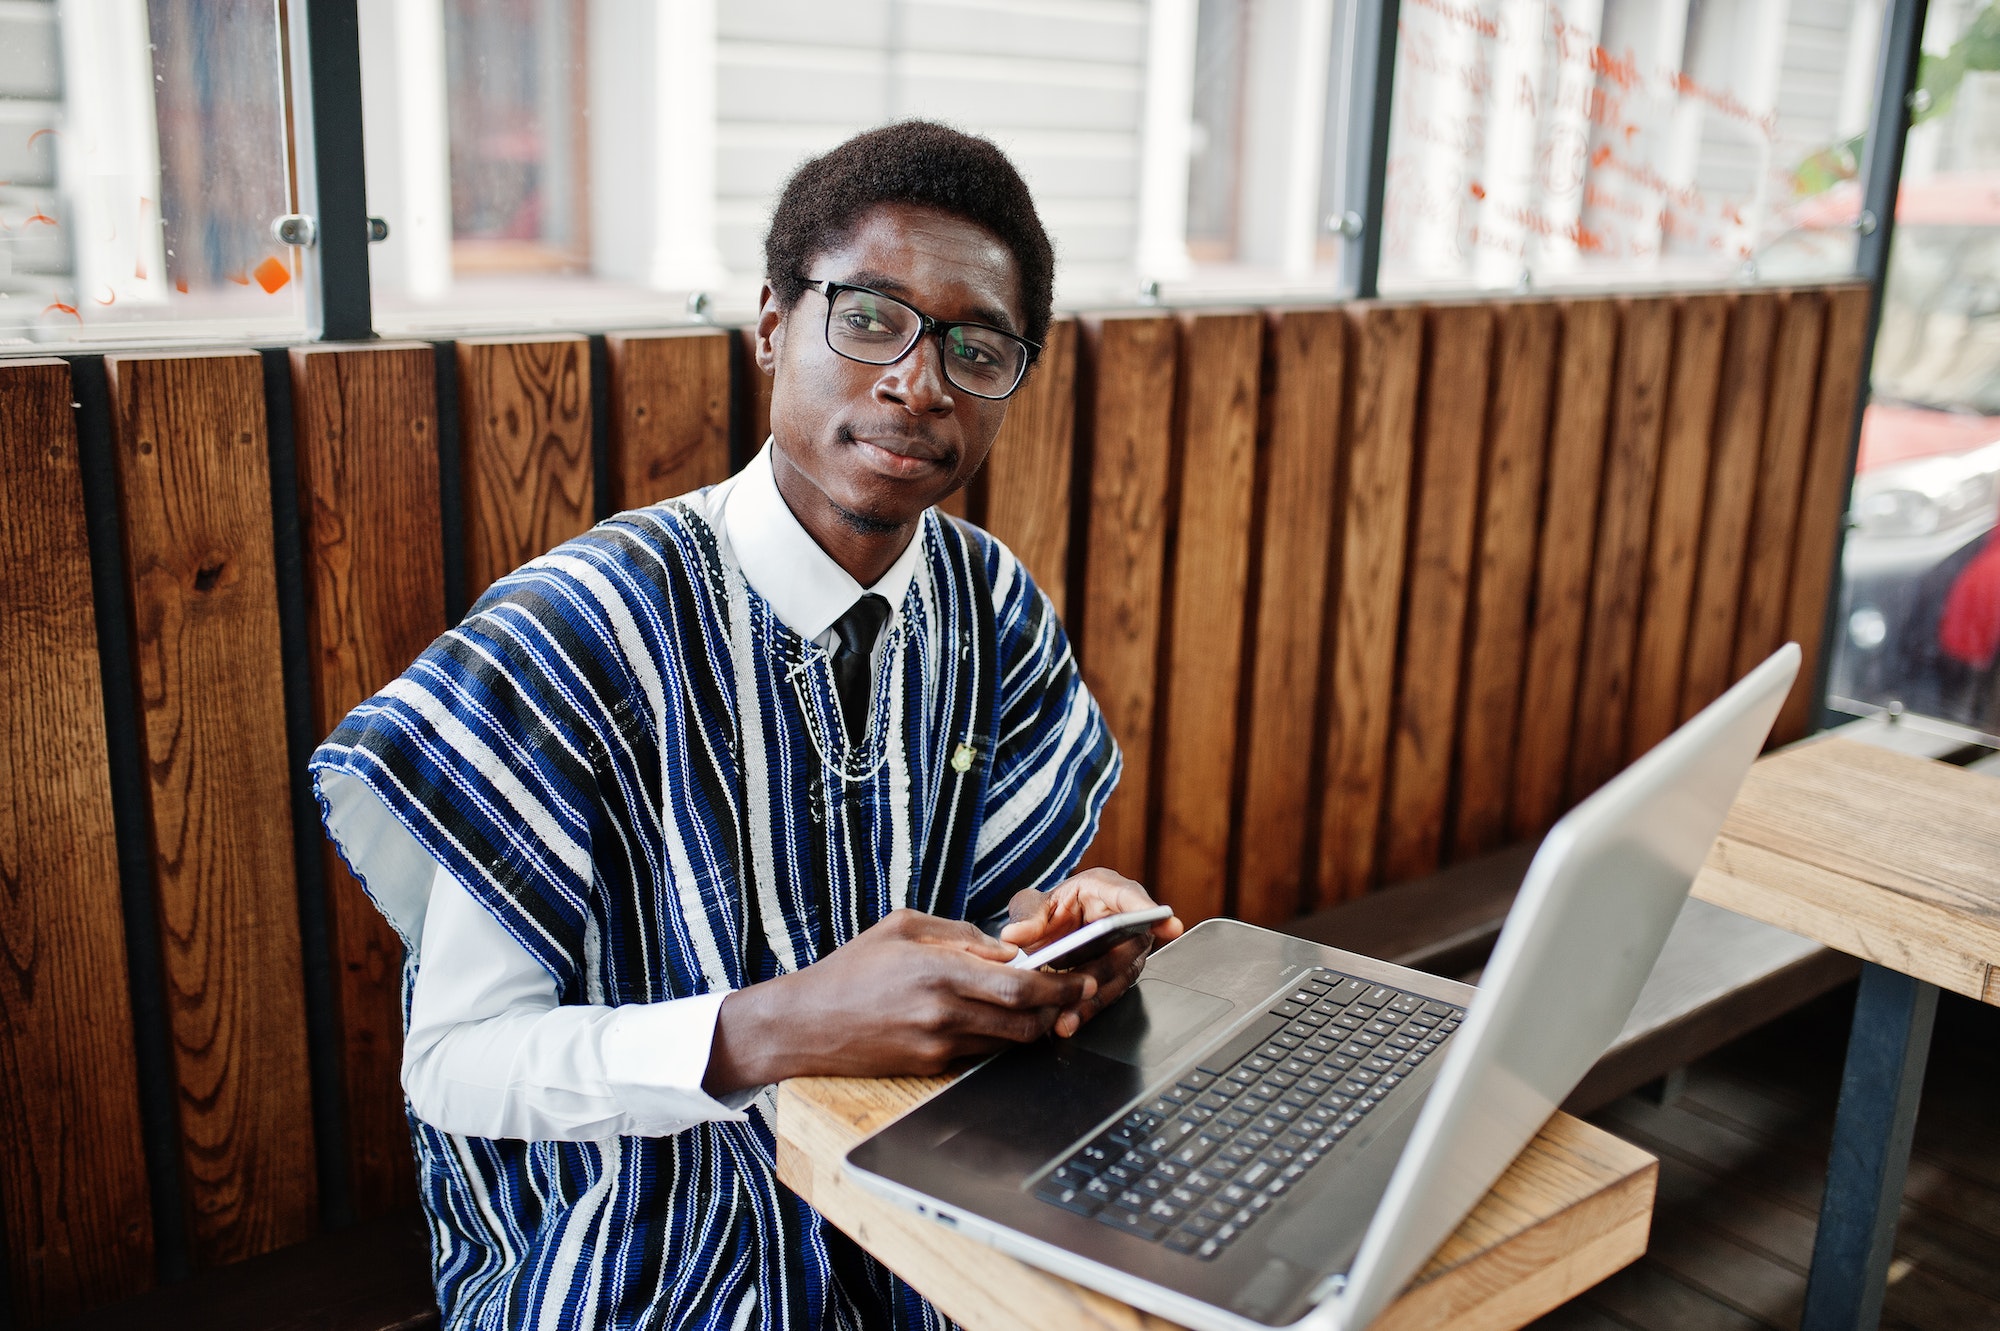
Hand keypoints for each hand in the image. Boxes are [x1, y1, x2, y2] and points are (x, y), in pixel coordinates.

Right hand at [703, 908, 1094, 1092]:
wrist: (807, 1023)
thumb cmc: (853, 968)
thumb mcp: (904, 927)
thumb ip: (960, 934)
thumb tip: (1006, 949)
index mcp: (937, 970)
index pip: (1019, 983)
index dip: (1057, 984)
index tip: (1078, 977)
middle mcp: (942, 1012)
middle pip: (1024, 1018)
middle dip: (1057, 1007)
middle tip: (1075, 994)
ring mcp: (937, 1045)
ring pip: (1008, 1040)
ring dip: (1031, 1024)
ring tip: (1040, 1003)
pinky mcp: (929, 1067)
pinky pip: (980, 1052)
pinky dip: (997, 1036)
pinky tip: (997, 1019)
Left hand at [999, 869, 1183, 1038]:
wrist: (1046, 933)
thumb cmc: (1050, 909)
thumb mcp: (1034, 904)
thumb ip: (1027, 915)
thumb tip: (1014, 935)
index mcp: (1105, 889)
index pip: (1131, 898)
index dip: (1149, 912)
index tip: (1168, 925)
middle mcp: (1123, 921)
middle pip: (1126, 946)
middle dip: (1104, 970)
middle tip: (1086, 985)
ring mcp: (1124, 952)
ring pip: (1118, 977)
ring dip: (1093, 999)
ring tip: (1067, 1018)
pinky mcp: (1115, 978)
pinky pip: (1106, 995)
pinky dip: (1086, 1010)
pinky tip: (1067, 1022)